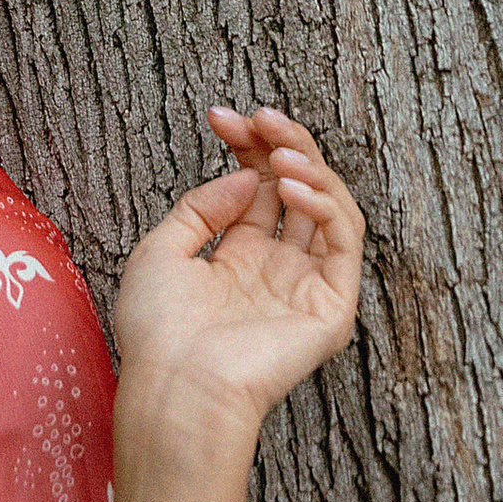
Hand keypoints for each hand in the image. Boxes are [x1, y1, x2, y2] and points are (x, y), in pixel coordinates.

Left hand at [111, 107, 364, 452]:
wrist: (174, 385)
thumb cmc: (158, 331)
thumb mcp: (161, 250)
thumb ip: (202, 207)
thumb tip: (246, 177)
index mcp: (239, 256)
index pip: (259, 185)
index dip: (247, 146)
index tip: (222, 117)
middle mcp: (277, 267)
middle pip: (296, 188)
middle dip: (280, 144)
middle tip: (259, 116)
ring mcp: (306, 285)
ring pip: (329, 207)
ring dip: (308, 166)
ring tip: (277, 149)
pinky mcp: (331, 306)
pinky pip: (345, 242)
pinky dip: (325, 203)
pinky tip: (291, 185)